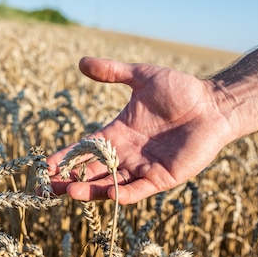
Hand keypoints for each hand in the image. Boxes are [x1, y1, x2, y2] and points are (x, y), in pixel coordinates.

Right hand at [47, 57, 234, 203]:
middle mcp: (126, 154)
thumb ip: (113, 72)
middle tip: (47, 187)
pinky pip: (139, 190)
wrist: (213, 104)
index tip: (44, 167)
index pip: (84, 149)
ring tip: (70, 192)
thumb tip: (81, 62)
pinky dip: (124, 194)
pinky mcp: (162, 178)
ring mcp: (143, 168)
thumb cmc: (180, 90)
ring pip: (111, 184)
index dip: (65, 158)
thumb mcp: (141, 77)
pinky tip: (110, 194)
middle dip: (69, 180)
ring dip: (90, 190)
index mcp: (117, 133)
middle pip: (92, 172)